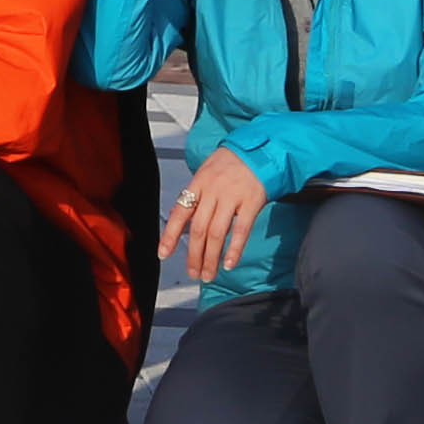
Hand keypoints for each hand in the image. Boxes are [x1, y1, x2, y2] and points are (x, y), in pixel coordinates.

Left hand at [166, 148, 270, 285]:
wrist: (259, 149)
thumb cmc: (231, 163)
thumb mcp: (207, 172)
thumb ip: (196, 197)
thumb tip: (181, 222)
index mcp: (199, 183)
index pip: (179, 213)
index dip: (169, 236)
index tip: (163, 254)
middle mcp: (213, 191)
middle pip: (198, 229)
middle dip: (193, 255)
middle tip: (192, 272)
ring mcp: (232, 197)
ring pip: (216, 233)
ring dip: (211, 258)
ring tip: (208, 274)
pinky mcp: (251, 202)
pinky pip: (241, 230)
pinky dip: (234, 249)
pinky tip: (229, 263)